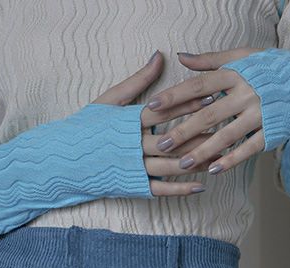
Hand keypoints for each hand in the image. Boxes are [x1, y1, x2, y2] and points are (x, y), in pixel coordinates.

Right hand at [92, 51, 220, 195]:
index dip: (187, 104)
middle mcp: (134, 146)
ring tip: (219, 154)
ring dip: (196, 160)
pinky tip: (201, 185)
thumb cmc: (87, 127)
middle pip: (173, 139)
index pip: (163, 111)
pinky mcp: (135, 186)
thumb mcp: (109, 99)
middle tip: (224, 126)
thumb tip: (159, 56)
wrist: (65, 161)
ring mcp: (135, 168)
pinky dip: (182, 189)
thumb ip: (138, 81)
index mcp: (128, 122)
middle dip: (200, 132)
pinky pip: (162, 189)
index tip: (210, 96)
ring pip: (171, 165)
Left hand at [141, 49, 265, 176]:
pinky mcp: (271, 132)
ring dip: (203, 151)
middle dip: (183, 131)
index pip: (199, 85)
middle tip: (162, 145)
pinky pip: (248, 149)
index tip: (152, 108)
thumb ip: (211, 60)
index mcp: (236, 73)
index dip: (175, 96)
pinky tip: (213, 170)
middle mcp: (246, 93)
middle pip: (209, 114)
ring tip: (183, 163)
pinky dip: (231, 160)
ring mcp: (259, 114)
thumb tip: (181, 57)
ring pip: (226, 135)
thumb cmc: (270, 70)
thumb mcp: (243, 58)